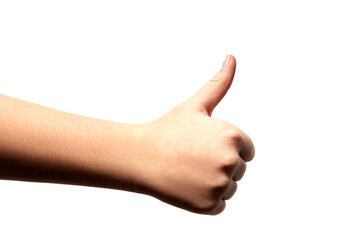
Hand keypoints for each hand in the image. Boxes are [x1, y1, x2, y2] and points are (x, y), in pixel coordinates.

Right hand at [137, 55, 254, 214]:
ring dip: (212, 183)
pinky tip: (187, 186)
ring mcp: (220, 185)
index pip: (247, 150)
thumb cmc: (168, 130)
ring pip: (228, 187)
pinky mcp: (209, 205)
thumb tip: (232, 58)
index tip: (205, 146)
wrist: (141, 156)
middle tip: (193, 159)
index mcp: (233, 137)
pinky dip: (205, 199)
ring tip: (188, 172)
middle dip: (219, 165)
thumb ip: (220, 83)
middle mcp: (231, 161)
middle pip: (238, 170)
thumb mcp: (196, 105)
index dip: (226, 148)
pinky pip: (218, 204)